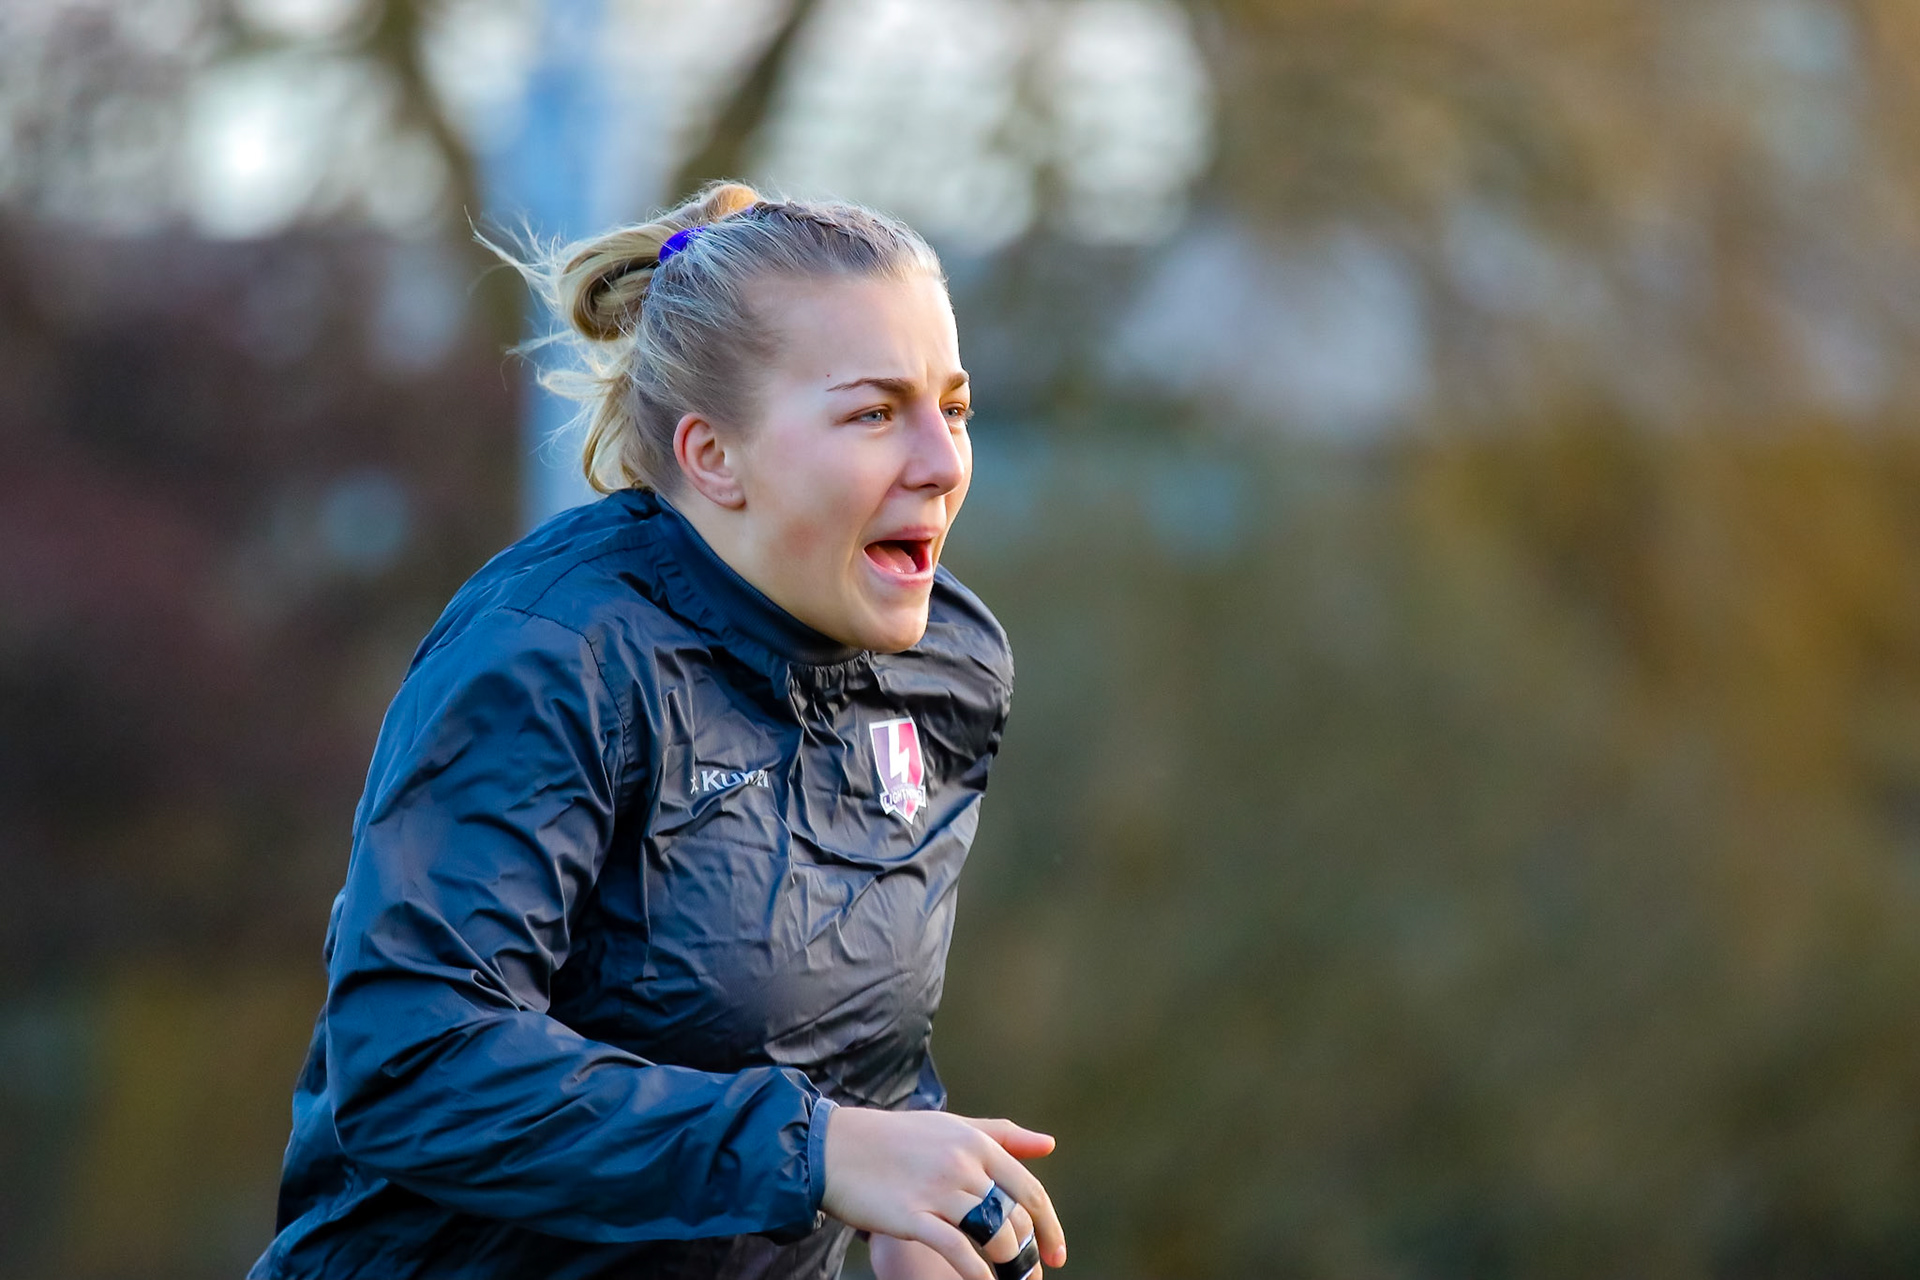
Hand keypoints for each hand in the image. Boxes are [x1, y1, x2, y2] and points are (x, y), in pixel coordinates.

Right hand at [821, 1107, 1064, 1279]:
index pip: (1030, 1190)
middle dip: (1030, 1255)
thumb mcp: (952, 1127)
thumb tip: (1049, 1144)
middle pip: (1016, 1218)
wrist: (835, 1146)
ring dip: (1011, 1267)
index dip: (1049, 1227)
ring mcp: (938, 1189)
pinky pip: (958, 1250)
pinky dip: (978, 1274)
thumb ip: (1001, 1136)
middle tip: (1031, 1278)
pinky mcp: (912, 1215)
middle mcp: (963, 1163)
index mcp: (976, 1143)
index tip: (1056, 1255)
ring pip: (994, 1235)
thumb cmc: (896, 1139)